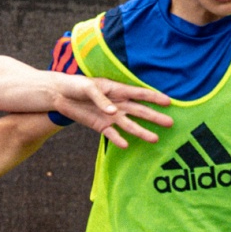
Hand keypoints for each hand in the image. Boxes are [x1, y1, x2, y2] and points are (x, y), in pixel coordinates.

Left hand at [46, 75, 172, 148]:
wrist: (60, 96)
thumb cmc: (76, 85)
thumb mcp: (88, 88)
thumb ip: (101, 99)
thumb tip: (113, 112)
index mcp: (117, 90)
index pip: (139, 94)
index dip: (154, 97)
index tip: (169, 102)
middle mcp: (118, 104)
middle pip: (140, 111)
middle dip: (155, 117)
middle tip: (170, 123)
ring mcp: (111, 116)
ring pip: (130, 125)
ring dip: (142, 132)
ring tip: (155, 139)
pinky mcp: (101, 126)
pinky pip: (112, 134)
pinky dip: (118, 140)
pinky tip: (125, 146)